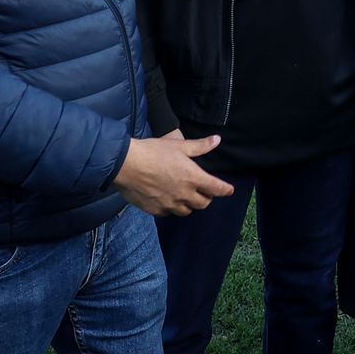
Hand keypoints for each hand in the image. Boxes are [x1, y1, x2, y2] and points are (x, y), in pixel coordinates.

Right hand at [112, 134, 234, 215]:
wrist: (125, 165)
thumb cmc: (153, 152)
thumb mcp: (179, 145)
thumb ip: (200, 146)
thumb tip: (217, 140)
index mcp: (193, 178)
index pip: (216, 188)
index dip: (225, 190)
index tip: (229, 190)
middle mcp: (184, 194)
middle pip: (203, 203)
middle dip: (206, 197)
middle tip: (203, 191)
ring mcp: (169, 204)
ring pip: (187, 211)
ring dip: (189, 205)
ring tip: (186, 196)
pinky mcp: (156, 210)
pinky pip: (169, 213)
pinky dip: (171, 208)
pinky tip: (168, 199)